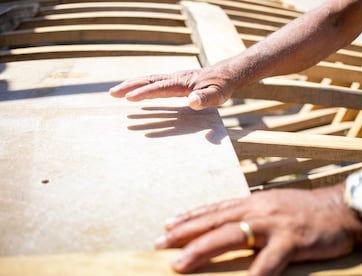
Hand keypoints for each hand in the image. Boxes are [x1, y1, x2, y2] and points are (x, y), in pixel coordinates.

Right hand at [109, 64, 238, 109]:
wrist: (226, 74)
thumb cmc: (222, 86)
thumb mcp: (218, 95)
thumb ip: (205, 98)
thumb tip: (192, 101)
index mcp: (183, 83)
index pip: (160, 87)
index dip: (144, 93)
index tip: (129, 97)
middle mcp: (175, 78)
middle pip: (149, 80)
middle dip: (130, 86)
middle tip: (112, 93)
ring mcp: (173, 79)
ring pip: (149, 80)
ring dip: (132, 85)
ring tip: (115, 92)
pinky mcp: (174, 81)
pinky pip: (154, 83)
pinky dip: (141, 86)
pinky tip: (134, 92)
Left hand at [155, 186, 361, 275]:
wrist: (340, 207)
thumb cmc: (304, 209)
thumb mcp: (272, 205)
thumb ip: (250, 213)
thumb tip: (229, 224)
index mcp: (252, 202)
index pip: (213, 209)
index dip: (189, 217)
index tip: (166, 225)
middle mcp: (257, 210)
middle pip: (214, 221)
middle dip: (184, 233)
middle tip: (159, 244)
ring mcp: (273, 225)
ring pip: (231, 236)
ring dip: (203, 249)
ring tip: (179, 263)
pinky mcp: (292, 240)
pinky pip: (270, 261)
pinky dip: (255, 274)